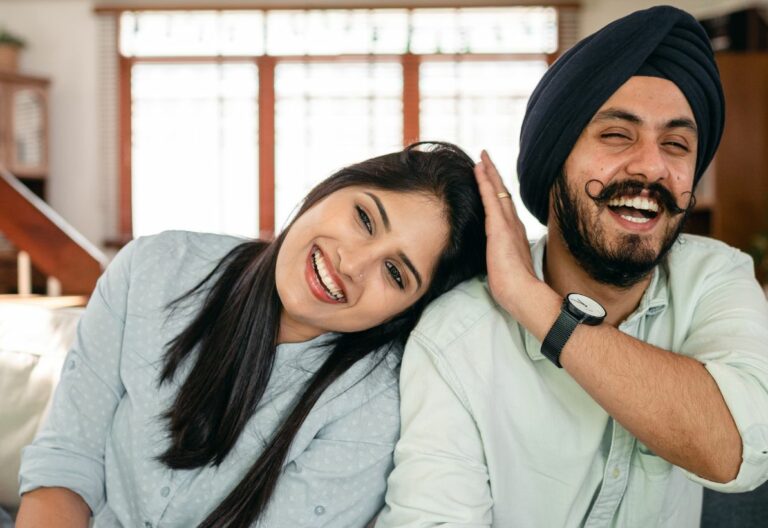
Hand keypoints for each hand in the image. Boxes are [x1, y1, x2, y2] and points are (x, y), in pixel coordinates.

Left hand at [474, 150, 540, 317]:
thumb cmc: (513, 288)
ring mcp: (507, 225)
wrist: (522, 293)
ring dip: (489, 173)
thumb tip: (495, 261)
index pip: (504, 208)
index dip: (497, 191)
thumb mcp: (505, 268)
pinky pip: (490, 198)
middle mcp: (514, 225)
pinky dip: (484, 182)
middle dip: (494, 175)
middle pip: (502, 194)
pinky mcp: (499, 227)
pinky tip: (478, 169)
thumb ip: (501, 258)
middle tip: (485, 157)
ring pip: (497, 191)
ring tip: (481, 157)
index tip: (490, 177)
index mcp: (514, 235)